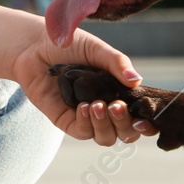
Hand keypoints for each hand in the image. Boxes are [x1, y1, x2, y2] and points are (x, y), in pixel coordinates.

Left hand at [10, 29, 157, 145]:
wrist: (35, 46)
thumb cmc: (69, 45)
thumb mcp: (97, 49)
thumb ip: (117, 63)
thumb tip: (137, 81)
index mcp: (120, 92)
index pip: (141, 115)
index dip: (147, 123)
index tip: (145, 118)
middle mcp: (107, 108)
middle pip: (126, 133)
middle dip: (125, 125)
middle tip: (117, 106)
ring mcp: (87, 117)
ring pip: (106, 137)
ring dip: (105, 126)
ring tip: (98, 105)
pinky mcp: (67, 121)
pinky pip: (82, 132)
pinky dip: (86, 122)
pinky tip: (83, 107)